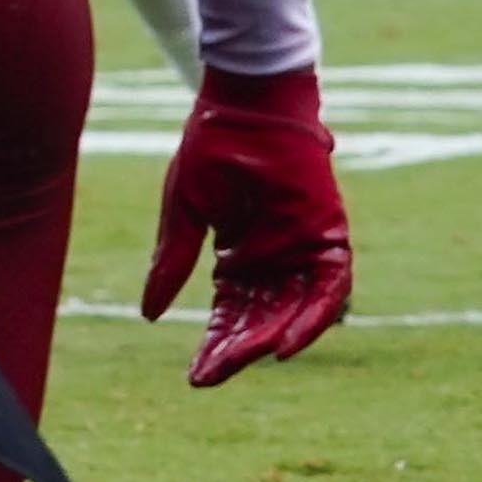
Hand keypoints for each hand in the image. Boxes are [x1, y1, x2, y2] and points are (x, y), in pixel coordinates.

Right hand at [138, 65, 354, 386]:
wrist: (246, 105)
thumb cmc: (211, 149)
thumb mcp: (183, 212)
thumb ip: (172, 262)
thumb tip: (150, 315)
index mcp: (238, 257)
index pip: (230, 314)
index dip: (215, 345)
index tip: (196, 377)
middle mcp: (274, 261)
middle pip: (260, 319)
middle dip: (237, 349)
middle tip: (210, 375)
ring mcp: (303, 250)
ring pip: (295, 311)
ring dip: (273, 338)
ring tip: (247, 364)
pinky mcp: (328, 237)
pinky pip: (330, 288)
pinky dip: (315, 318)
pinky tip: (288, 343)